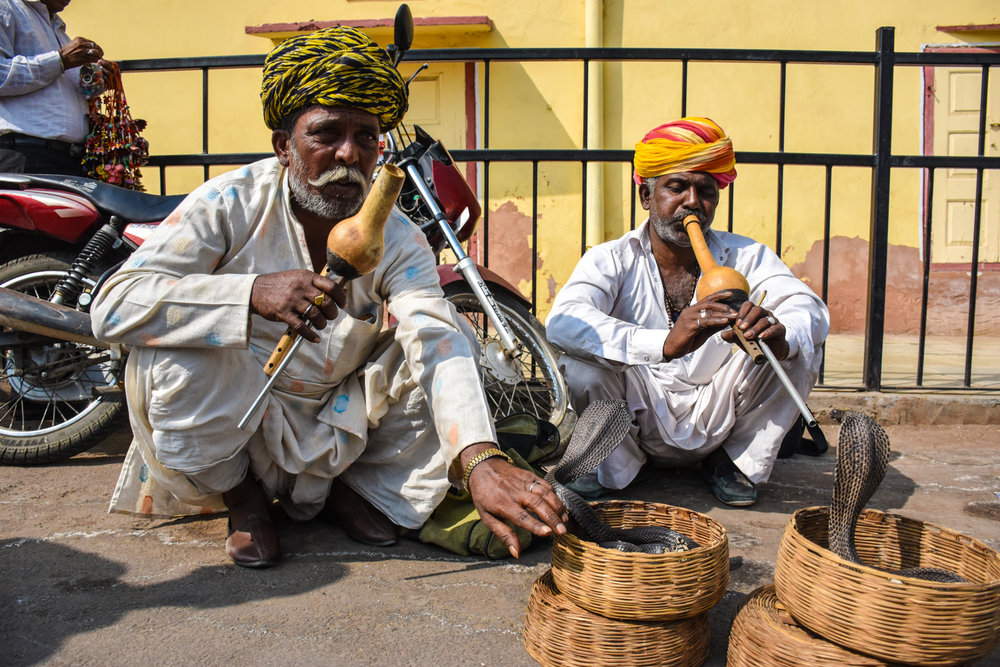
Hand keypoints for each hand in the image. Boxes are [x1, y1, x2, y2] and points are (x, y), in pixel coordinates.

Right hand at [59, 37, 103, 69]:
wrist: (61, 58)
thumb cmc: (67, 52)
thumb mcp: (74, 44)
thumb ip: (82, 44)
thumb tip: (90, 48)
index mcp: (79, 39)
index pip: (92, 42)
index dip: (96, 47)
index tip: (98, 50)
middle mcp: (82, 44)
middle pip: (95, 47)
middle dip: (100, 51)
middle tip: (101, 54)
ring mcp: (83, 51)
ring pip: (96, 52)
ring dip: (99, 56)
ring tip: (100, 58)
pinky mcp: (84, 58)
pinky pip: (94, 59)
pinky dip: (96, 60)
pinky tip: (96, 61)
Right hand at [250, 270, 345, 342]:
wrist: (256, 290)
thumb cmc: (281, 284)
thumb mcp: (298, 277)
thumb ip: (314, 284)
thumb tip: (337, 291)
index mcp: (307, 277)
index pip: (331, 287)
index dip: (340, 297)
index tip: (342, 304)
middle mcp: (301, 288)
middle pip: (326, 303)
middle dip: (332, 313)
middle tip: (330, 316)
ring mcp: (292, 301)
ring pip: (316, 315)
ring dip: (322, 324)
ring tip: (320, 325)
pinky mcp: (284, 313)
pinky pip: (301, 327)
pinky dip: (310, 335)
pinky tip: (315, 338)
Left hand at [461, 442, 567, 557]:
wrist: (483, 467)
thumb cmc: (484, 495)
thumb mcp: (487, 517)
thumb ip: (503, 534)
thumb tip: (516, 553)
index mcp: (503, 504)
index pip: (522, 516)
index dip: (535, 525)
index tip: (548, 533)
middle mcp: (515, 492)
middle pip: (537, 504)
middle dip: (552, 518)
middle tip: (562, 531)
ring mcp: (524, 482)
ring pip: (544, 493)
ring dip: (557, 506)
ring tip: (565, 520)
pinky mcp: (530, 475)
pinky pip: (545, 484)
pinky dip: (555, 495)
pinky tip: (560, 506)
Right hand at [662, 291, 737, 359]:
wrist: (671, 349)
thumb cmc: (686, 340)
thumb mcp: (702, 331)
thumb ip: (713, 325)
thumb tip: (728, 320)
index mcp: (692, 310)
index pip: (707, 299)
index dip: (719, 295)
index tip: (731, 294)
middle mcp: (690, 311)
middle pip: (709, 303)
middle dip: (724, 306)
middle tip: (735, 311)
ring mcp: (689, 318)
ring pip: (708, 312)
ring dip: (723, 314)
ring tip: (734, 316)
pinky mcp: (689, 326)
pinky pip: (705, 321)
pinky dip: (717, 320)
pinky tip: (725, 322)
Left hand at [721, 301, 789, 359]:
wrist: (769, 351)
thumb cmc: (754, 341)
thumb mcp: (741, 339)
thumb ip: (733, 335)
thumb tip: (723, 334)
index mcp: (754, 313)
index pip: (748, 305)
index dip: (742, 312)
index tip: (737, 323)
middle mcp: (764, 314)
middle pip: (757, 310)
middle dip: (748, 319)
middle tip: (742, 328)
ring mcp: (773, 321)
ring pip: (765, 320)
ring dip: (755, 328)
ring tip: (748, 336)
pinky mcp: (781, 329)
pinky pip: (775, 328)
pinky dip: (768, 332)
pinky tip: (762, 337)